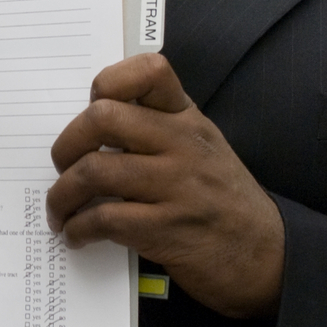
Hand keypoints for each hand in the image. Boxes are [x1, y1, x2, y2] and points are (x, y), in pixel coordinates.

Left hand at [46, 53, 285, 318]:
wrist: (267, 257)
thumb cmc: (223, 201)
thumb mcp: (203, 149)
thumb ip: (159, 129)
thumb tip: (92, 126)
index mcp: (188, 119)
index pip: (150, 70)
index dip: (109, 81)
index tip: (91, 107)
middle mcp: (183, 144)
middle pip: (103, 118)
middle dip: (67, 145)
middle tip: (63, 167)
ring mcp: (177, 186)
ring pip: (95, 171)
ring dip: (62, 195)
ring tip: (60, 210)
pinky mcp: (167, 229)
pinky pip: (105, 219)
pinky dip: (79, 228)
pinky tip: (77, 235)